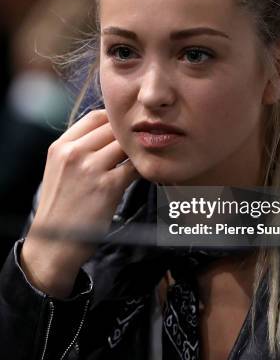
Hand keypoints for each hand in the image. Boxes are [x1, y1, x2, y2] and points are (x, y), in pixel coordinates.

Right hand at [21, 109, 137, 297]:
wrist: (54, 243)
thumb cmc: (62, 206)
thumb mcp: (59, 168)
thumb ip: (79, 147)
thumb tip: (110, 132)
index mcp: (61, 146)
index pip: (96, 116)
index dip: (115, 122)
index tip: (124, 132)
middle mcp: (74, 153)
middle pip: (114, 128)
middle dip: (128, 137)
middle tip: (140, 145)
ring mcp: (91, 169)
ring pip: (126, 145)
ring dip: (137, 152)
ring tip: (143, 159)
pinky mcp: (108, 186)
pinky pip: (135, 167)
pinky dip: (142, 169)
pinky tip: (144, 174)